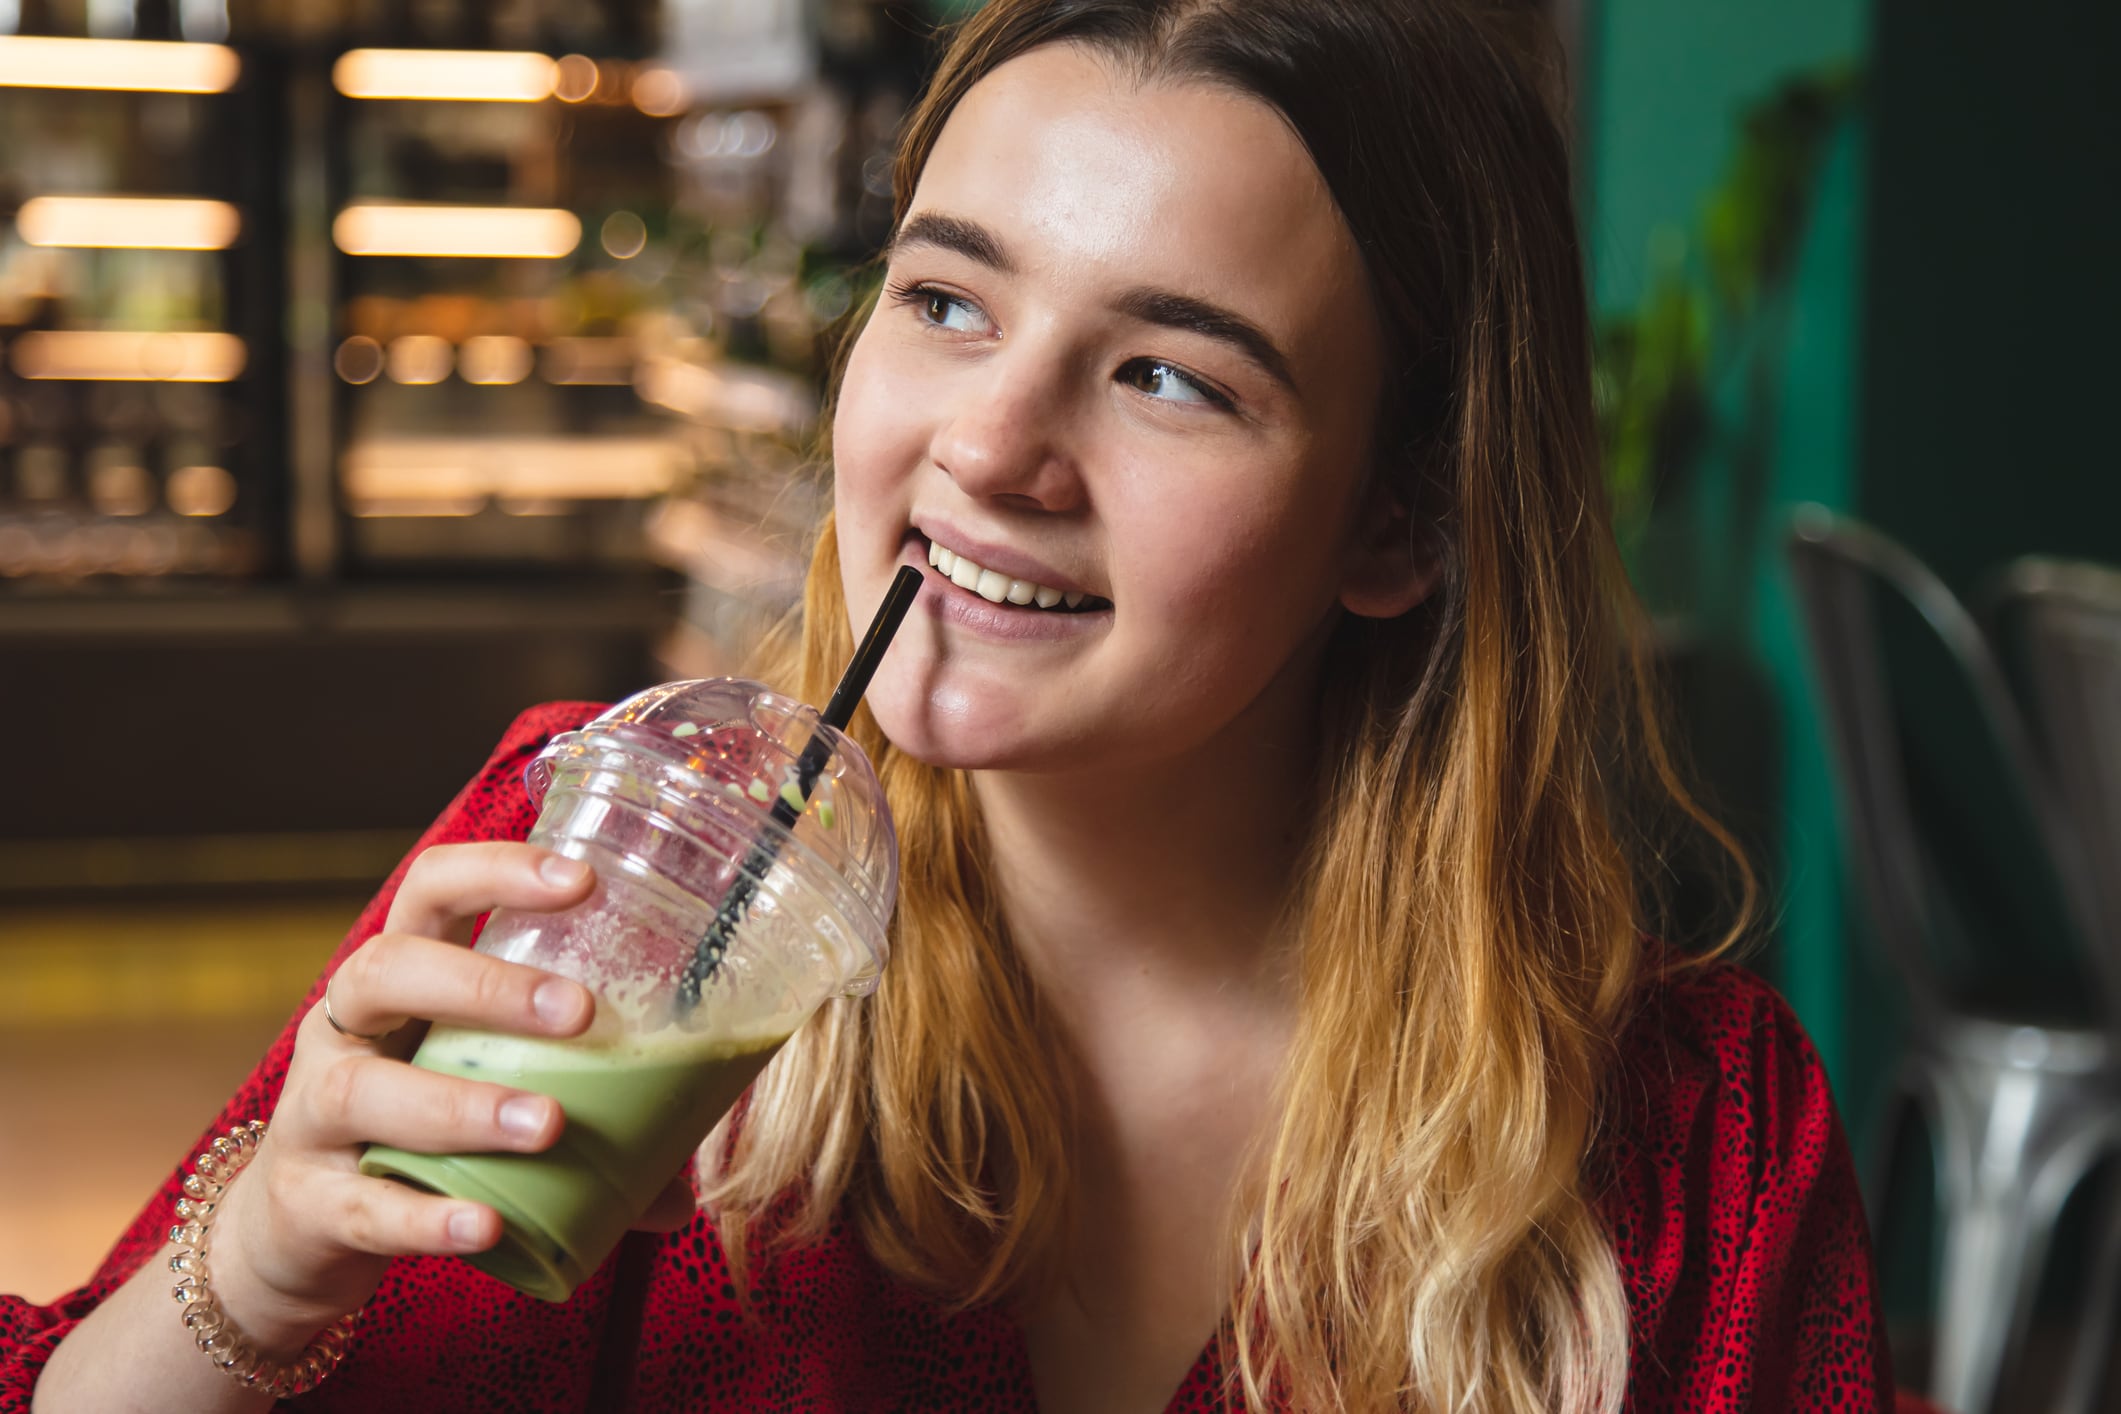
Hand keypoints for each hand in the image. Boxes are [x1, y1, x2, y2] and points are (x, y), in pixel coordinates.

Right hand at [201, 842, 657, 1348]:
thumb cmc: (417, 1131)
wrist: (301, 1231)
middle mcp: (345, 1030)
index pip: (431, 891)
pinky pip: (361, 1205)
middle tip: (581, 1012)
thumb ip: (581, 1116)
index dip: (497, 871)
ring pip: (364, 1091)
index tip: (583, 878)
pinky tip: (485, 1224)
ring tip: (548, 1126)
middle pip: (389, 969)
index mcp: (401, 980)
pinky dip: (424, 1216)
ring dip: (462, 1105)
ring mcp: (311, 1116)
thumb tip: (686, 1182)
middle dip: (485, 984)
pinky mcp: (307, 1203)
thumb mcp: (484, 1088)